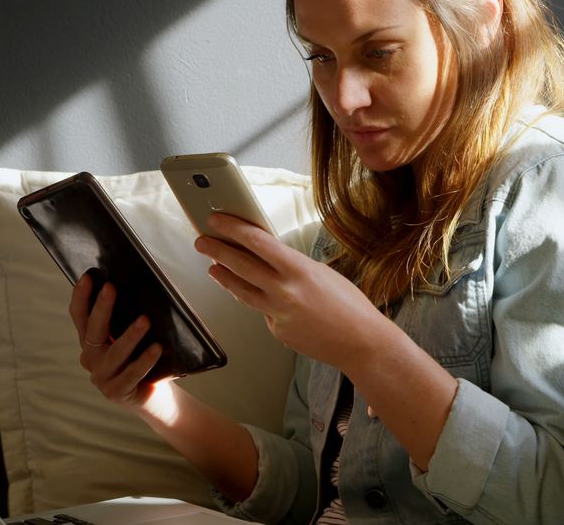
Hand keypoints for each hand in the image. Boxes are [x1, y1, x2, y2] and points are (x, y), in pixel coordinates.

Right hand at [69, 274, 164, 409]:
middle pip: (93, 331)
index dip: (81, 297)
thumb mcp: (130, 338)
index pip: (80, 317)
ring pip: (115, 353)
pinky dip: (144, 361)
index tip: (88, 276)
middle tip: (111, 288)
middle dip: (102, 308)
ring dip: (129, 336)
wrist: (153, 397)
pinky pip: (132, 374)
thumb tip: (136, 285)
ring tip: (144, 320)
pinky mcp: (117, 392)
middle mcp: (91, 358)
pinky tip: (156, 348)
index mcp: (90, 342)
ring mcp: (102, 377)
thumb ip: (125, 320)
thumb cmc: (141, 359)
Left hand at [193, 214, 393, 370]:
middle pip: (240, 266)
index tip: (218, 220)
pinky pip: (263, 312)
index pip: (257, 242)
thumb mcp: (321, 273)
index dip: (233, 229)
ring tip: (213, 267)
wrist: (362, 342)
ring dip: (224, 276)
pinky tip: (263, 298)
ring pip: (241, 291)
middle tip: (202, 241)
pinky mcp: (278, 332)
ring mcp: (278, 314)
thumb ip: (292, 265)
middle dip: (217, 250)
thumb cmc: (349, 305)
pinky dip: (261, 303)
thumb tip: (268, 256)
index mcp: (298, 270)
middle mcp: (284, 291)